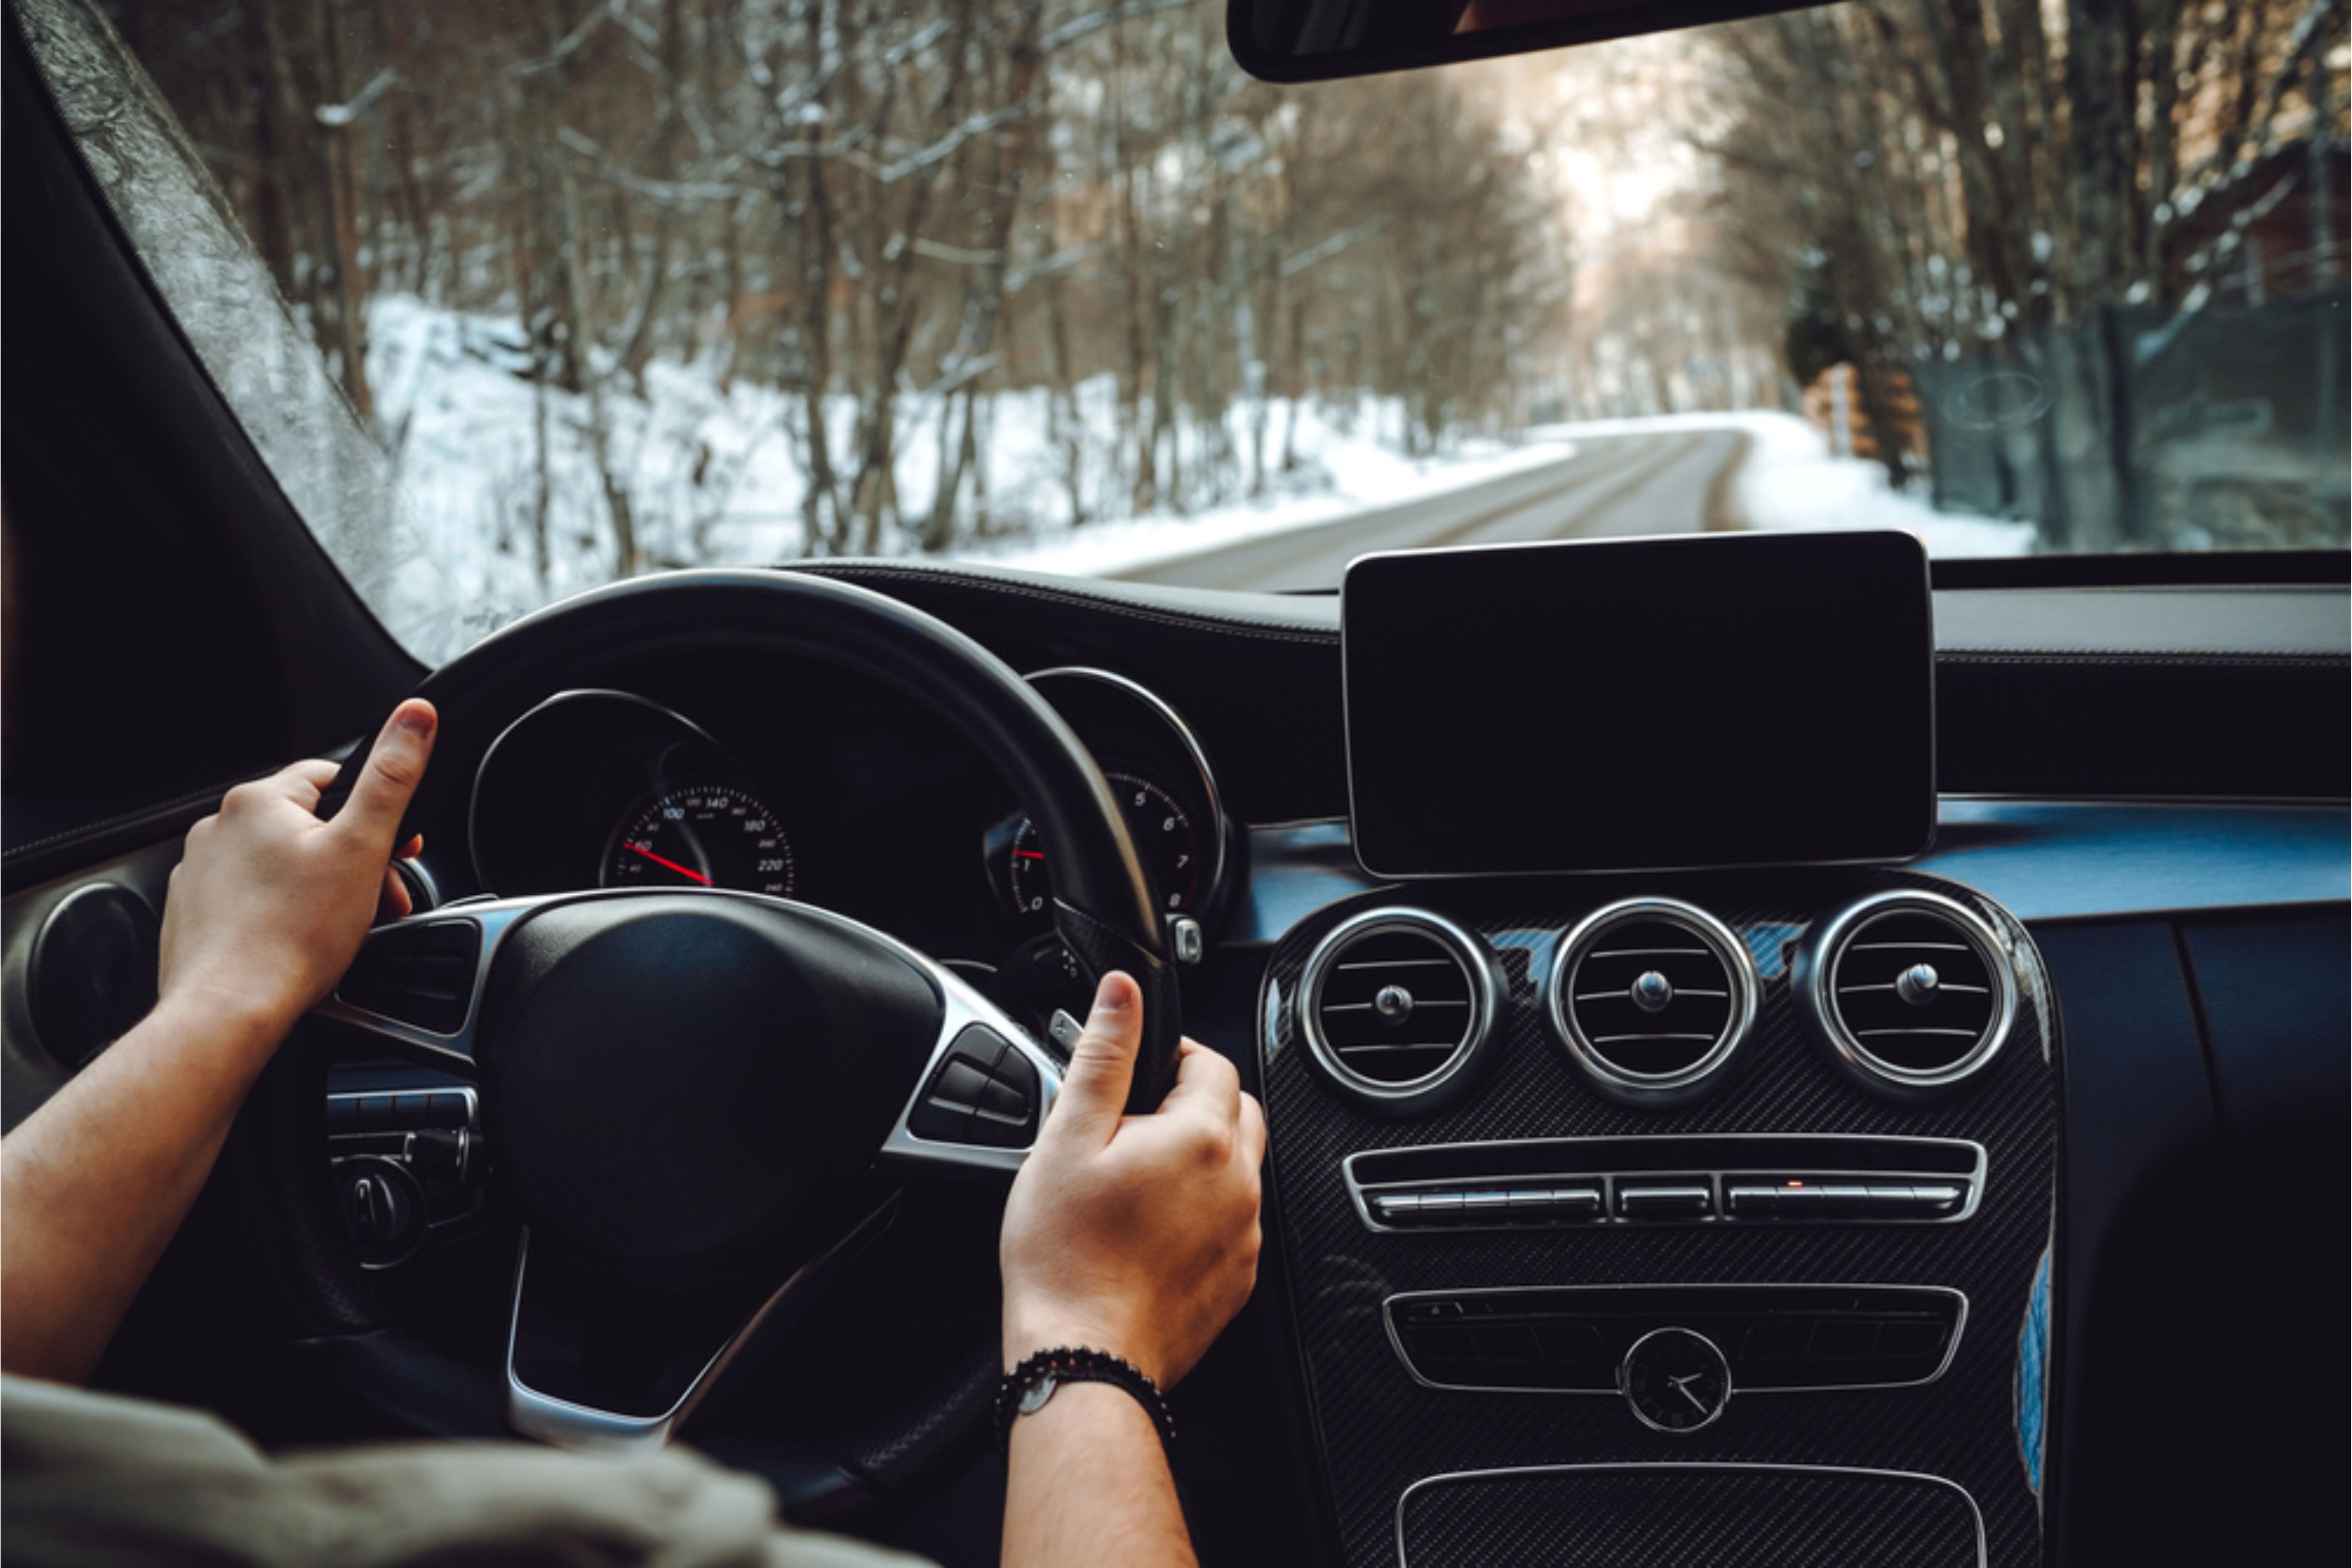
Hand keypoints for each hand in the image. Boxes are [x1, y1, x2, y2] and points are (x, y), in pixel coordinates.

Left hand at [156, 700, 436, 1051]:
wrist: (229, 1010)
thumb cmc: (292, 937)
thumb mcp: (363, 846)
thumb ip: (393, 776)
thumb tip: (415, 715)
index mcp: (259, 801)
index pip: (332, 780)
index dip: (374, 815)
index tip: (395, 851)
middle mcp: (219, 828)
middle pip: (308, 828)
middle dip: (351, 861)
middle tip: (377, 900)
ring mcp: (199, 873)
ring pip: (278, 866)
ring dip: (317, 889)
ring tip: (338, 928)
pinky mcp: (193, 914)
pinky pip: (249, 901)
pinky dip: (278, 916)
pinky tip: (298, 943)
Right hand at [998, 971, 1265, 1389]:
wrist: (1082, 1357)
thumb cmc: (1065, 1257)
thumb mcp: (1068, 1138)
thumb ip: (1104, 1054)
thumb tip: (1123, 992)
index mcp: (1202, 1138)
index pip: (1213, 1062)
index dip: (1172, 1054)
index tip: (1136, 1072)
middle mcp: (1239, 1184)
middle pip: (1238, 1110)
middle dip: (1195, 1101)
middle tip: (1134, 1124)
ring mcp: (1244, 1236)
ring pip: (1238, 1168)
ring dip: (1200, 1157)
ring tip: (1135, 1179)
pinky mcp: (1237, 1279)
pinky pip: (1234, 1222)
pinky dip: (1203, 1211)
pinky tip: (1150, 1228)